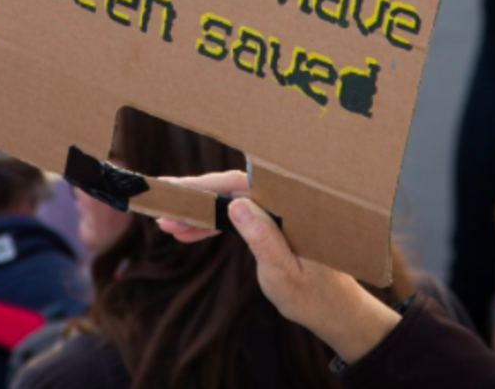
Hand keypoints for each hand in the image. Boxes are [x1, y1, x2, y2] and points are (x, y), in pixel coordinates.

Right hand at [157, 174, 400, 363]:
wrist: (334, 311)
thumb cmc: (315, 295)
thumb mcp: (284, 272)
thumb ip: (263, 238)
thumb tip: (236, 205)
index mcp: (289, 206)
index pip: (240, 184)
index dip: (205, 184)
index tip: (176, 188)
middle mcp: (282, 202)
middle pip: (230, 189)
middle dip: (194, 199)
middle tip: (160, 209)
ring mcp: (274, 211)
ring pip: (229, 204)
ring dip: (198, 214)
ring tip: (167, 225)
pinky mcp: (269, 223)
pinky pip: (235, 218)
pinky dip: (212, 225)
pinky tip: (188, 233)